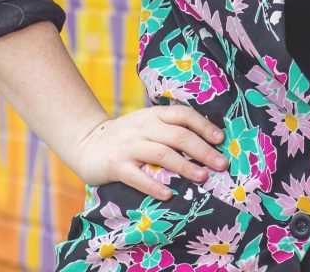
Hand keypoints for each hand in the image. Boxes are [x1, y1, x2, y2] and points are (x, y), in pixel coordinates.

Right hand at [71, 105, 229, 200]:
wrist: (87, 143)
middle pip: (178, 136)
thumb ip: (170, 128)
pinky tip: (168, 195)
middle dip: (203, 150)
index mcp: (154, 115)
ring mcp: (129, 146)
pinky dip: (154, 185)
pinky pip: (137, 177)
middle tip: (221, 164)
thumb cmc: (128, 136)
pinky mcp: (116, 166)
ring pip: (161, 154)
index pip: (183, 115)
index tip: (220, 139)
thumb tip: (208, 142)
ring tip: (202, 177)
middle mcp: (143, 127)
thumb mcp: (147, 124)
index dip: (203, 126)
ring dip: (184, 166)